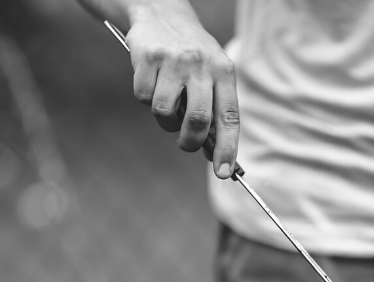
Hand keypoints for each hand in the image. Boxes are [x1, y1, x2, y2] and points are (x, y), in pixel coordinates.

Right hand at [126, 1, 238, 177]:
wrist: (161, 13)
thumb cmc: (192, 56)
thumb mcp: (211, 75)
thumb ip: (214, 111)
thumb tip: (214, 154)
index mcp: (224, 72)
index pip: (229, 118)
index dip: (227, 148)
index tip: (224, 172)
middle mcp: (201, 65)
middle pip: (198, 121)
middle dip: (190, 141)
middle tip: (186, 144)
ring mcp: (173, 61)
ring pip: (166, 113)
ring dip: (165, 121)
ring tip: (168, 104)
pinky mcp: (148, 58)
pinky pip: (143, 98)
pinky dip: (146, 99)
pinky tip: (152, 82)